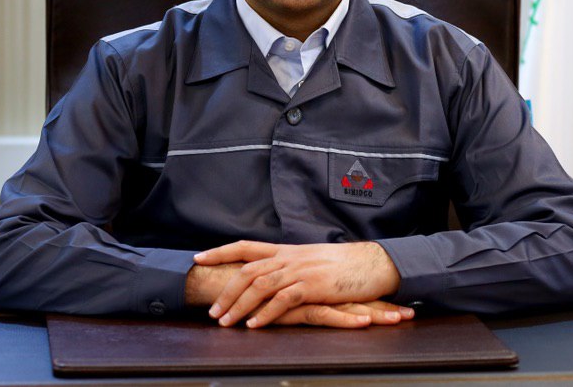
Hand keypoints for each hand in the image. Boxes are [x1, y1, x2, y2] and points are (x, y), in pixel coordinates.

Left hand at [194, 240, 400, 327]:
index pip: (246, 246)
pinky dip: (266, 313)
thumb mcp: (313, 261)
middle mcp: (290, 257)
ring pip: (261, 285)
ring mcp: (301, 270)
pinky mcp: (314, 286)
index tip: (199, 257)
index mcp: (287, 250)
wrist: (373, 263)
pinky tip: (255, 325)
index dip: (221, 251)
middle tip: (212, 311)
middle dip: (226, 290)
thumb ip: (291, 266)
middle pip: (248, 270)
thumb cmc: (345, 265)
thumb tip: (272, 274)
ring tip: (226, 322)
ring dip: (239, 305)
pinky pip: (283, 300)